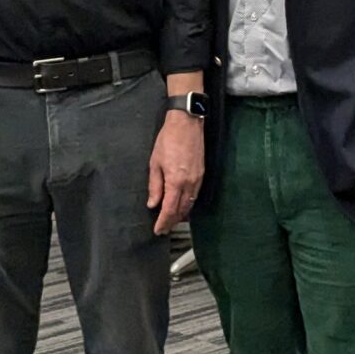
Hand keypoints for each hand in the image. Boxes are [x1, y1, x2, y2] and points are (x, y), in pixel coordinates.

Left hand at [146, 110, 203, 232]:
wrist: (186, 124)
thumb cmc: (169, 139)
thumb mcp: (155, 163)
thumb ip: (155, 186)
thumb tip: (153, 203)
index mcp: (175, 181)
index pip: (169, 210)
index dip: (163, 222)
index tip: (158, 230)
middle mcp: (189, 183)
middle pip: (181, 210)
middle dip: (172, 221)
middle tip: (163, 228)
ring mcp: (197, 179)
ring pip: (190, 204)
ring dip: (181, 214)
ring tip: (171, 220)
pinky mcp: (201, 174)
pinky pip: (195, 195)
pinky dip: (188, 204)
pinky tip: (182, 204)